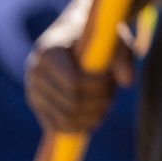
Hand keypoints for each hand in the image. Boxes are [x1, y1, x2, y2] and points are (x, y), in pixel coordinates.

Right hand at [24, 0, 134, 133]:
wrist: (76, 33)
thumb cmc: (99, 35)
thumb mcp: (113, 39)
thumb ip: (122, 57)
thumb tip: (128, 81)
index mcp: (48, 50)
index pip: (74, 82)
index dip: (97, 88)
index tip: (110, 82)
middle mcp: (34, 70)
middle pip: (69, 102)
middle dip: (96, 103)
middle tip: (110, 97)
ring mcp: (33, 89)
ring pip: (63, 117)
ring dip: (89, 117)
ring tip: (105, 106)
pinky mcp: (37, 103)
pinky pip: (55, 125)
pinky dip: (77, 127)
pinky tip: (94, 118)